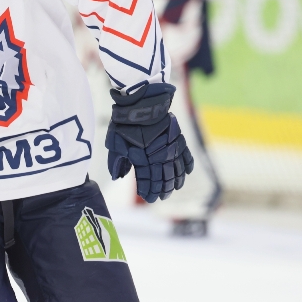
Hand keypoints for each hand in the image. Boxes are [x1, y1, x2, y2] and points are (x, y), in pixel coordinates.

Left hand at [105, 83, 194, 202]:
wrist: (140, 103)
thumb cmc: (124, 123)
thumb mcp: (114, 143)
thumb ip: (116, 162)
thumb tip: (118, 177)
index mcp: (143, 160)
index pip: (148, 181)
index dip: (148, 191)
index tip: (148, 198)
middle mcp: (160, 157)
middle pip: (164, 179)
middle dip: (162, 190)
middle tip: (161, 198)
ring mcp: (171, 148)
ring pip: (176, 171)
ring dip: (175, 182)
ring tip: (174, 188)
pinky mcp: (178, 139)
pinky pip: (186, 156)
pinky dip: (187, 165)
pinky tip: (187, 173)